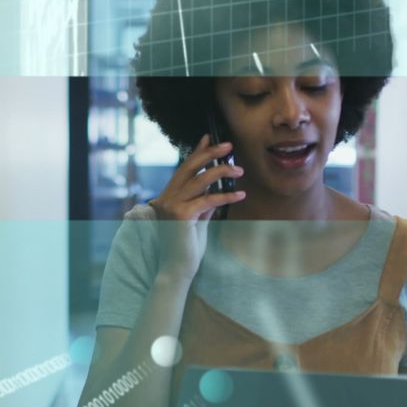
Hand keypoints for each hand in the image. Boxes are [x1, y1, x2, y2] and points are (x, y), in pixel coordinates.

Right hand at [147, 134, 245, 279]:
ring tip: (240, 170)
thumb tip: (214, 190)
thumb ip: (202, 203)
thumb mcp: (197, 220)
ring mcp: (171, 206)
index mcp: (167, 197)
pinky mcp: (181, 215)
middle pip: (189, 167)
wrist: (178, 268)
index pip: (184, 169)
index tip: (209, 137)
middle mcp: (166, 198)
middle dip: (210, 153)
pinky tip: (240, 195)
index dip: (197, 152)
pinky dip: (226, 195)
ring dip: (222, 172)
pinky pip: (208, 199)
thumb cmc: (188, 247)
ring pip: (200, 180)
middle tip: (228, 146)